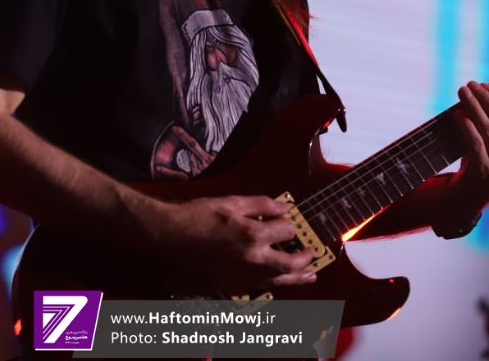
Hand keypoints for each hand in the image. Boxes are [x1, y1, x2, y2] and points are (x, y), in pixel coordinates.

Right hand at [148, 195, 316, 288]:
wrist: (175, 235)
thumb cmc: (202, 215)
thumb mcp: (233, 202)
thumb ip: (262, 204)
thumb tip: (285, 208)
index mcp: (253, 234)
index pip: (285, 231)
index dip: (290, 224)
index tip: (289, 220)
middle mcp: (253, 258)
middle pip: (289, 264)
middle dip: (305, 258)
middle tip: (313, 253)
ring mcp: (244, 273)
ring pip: (278, 280)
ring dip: (297, 278)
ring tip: (310, 276)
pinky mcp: (235, 281)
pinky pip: (262, 286)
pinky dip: (276, 283)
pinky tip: (280, 280)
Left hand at [447, 79, 488, 219]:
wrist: (468, 198)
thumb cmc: (481, 160)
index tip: (483, 84)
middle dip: (484, 97)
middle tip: (468, 84)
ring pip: (488, 128)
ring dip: (473, 106)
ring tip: (461, 93)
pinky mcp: (484, 172)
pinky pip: (475, 143)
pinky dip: (466, 126)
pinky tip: (458, 114)